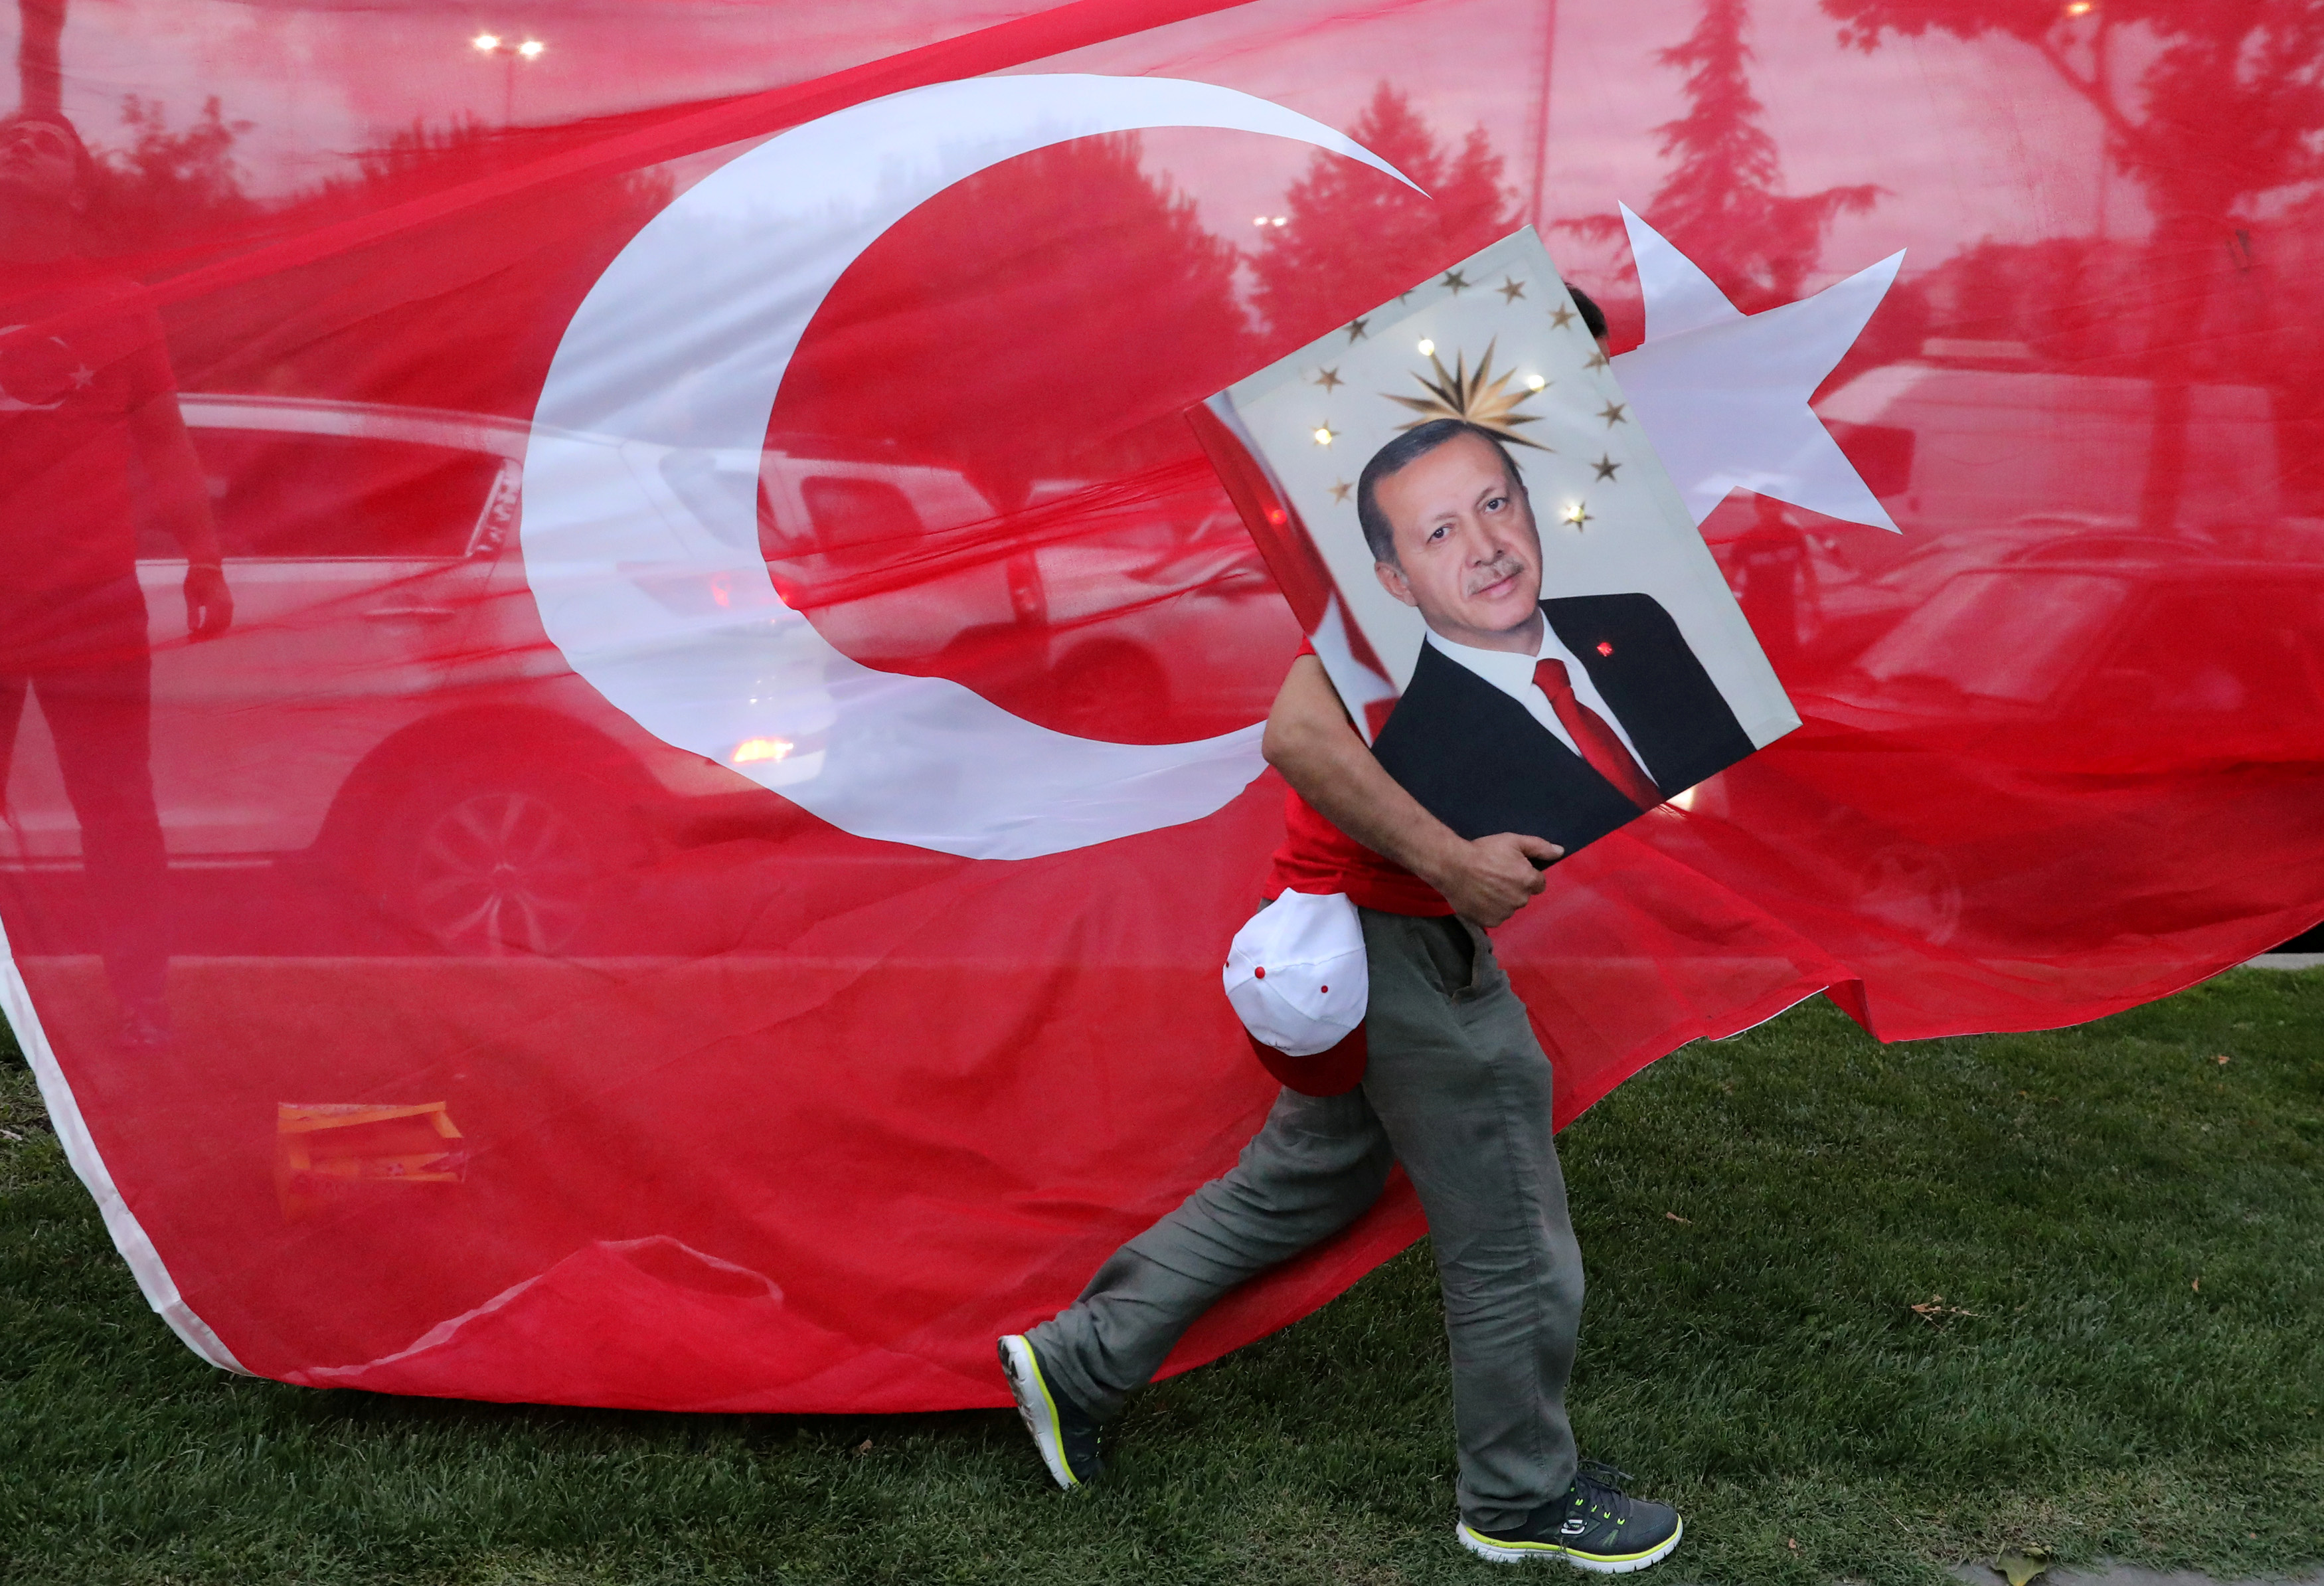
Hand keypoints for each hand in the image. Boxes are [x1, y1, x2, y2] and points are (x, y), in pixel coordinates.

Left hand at [184, 563, 232, 639]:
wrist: (208, 566)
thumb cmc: (196, 579)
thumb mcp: (191, 597)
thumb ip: (192, 614)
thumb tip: (192, 630)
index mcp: (216, 604)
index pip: (211, 625)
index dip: (203, 633)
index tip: (192, 637)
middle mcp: (226, 606)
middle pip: (220, 627)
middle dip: (209, 633)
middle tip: (197, 636)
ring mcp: (230, 605)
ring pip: (225, 624)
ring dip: (215, 629)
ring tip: (202, 631)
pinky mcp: (230, 604)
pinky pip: (227, 619)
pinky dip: (219, 624)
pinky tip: (209, 624)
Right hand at [1427, 832, 1562, 927]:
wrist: (1452, 866)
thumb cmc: (1484, 851)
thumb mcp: (1513, 841)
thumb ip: (1539, 847)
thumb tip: (1561, 852)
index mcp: (1529, 881)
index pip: (1538, 883)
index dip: (1525, 875)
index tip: (1511, 869)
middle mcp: (1521, 900)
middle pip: (1523, 895)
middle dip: (1514, 888)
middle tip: (1495, 876)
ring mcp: (1505, 913)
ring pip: (1509, 907)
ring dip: (1502, 900)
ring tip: (1485, 887)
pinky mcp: (1490, 922)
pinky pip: (1496, 917)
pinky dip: (1490, 909)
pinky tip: (1480, 898)